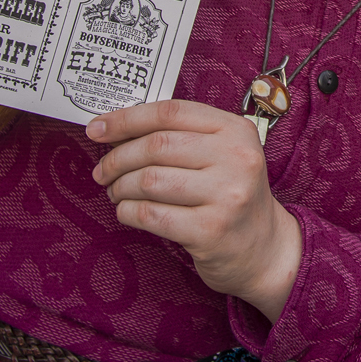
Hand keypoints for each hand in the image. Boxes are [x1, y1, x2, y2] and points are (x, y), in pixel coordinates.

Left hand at [88, 99, 301, 319]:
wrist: (264, 249)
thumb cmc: (230, 196)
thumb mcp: (221, 155)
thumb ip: (180, 137)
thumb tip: (114, 130)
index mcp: (236, 130)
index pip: (172, 112)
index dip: (127, 118)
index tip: (96, 129)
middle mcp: (236, 158)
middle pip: (157, 146)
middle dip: (118, 158)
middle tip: (103, 171)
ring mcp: (226, 195)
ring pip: (150, 180)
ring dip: (120, 187)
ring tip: (116, 192)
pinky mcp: (210, 230)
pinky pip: (151, 215)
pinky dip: (127, 212)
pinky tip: (127, 212)